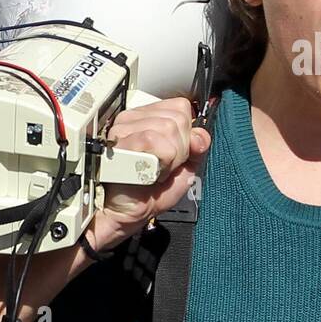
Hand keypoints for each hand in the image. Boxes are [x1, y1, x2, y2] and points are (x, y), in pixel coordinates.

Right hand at [91, 97, 210, 247]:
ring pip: (169, 128)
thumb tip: (201, 135)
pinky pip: (155, 140)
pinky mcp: (119, 143)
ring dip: (171, 158)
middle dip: (181, 149)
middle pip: (178, 118)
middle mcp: (131, 119)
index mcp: (146, 118)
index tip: (175, 155)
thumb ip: (197, 148)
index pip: (180, 106)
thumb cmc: (146, 192)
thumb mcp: (184, 167)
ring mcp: (122, 129)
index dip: (186, 133)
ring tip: (154, 171)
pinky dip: (160, 162)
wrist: (124, 215)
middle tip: (163, 166)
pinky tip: (147, 172)